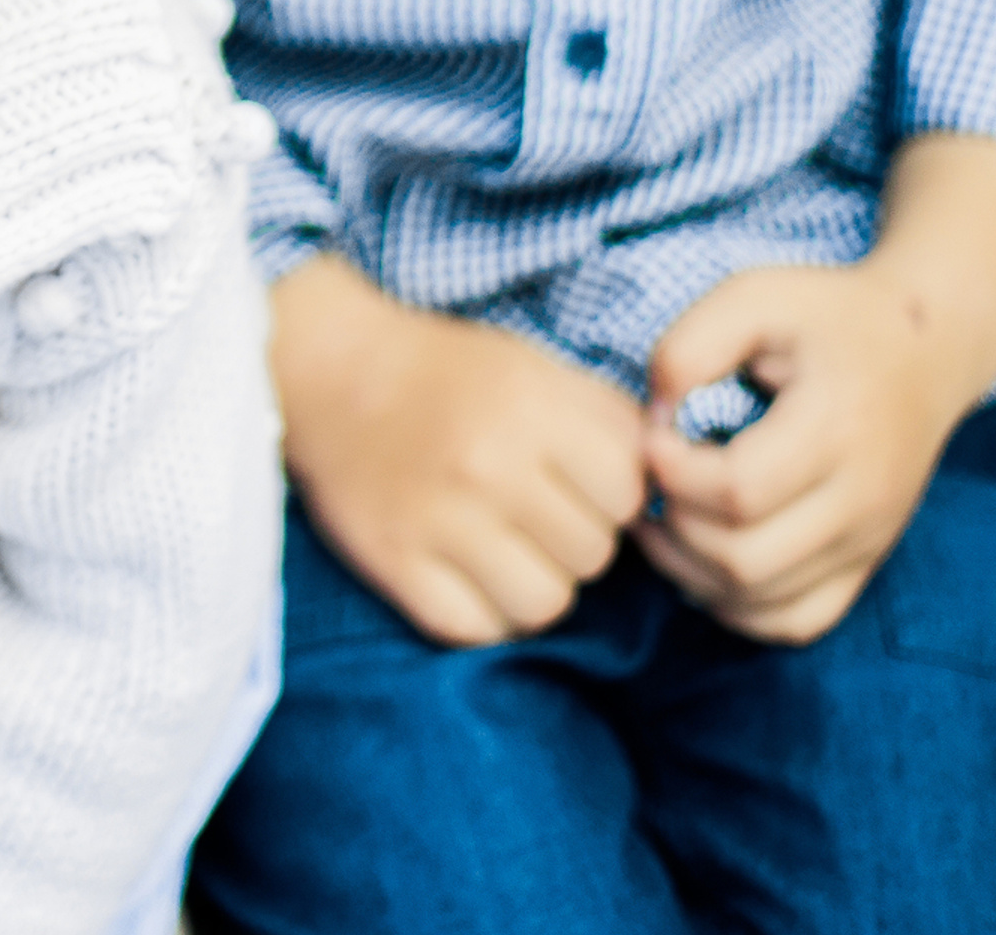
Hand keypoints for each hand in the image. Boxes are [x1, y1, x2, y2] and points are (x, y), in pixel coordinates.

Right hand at [268, 256, 648, 645]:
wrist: (328, 368)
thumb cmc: (444, 370)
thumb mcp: (531, 366)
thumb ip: (605, 421)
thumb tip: (666, 492)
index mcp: (528, 404)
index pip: (627, 494)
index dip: (612, 494)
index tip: (580, 481)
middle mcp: (487, 462)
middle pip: (593, 554)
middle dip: (574, 538)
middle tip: (533, 511)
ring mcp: (439, 518)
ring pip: (546, 604)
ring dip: (536, 583)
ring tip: (503, 546)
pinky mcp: (394, 562)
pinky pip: (479, 629)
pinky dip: (481, 611)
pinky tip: (464, 569)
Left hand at [640, 133, 995, 643]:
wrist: (925, 348)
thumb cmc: (826, 316)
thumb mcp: (753, 297)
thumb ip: (689, 347)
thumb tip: (652, 417)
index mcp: (836, 429)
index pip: (739, 491)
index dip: (673, 471)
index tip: (650, 433)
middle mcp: (862, 501)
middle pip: (746, 559)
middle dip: (675, 525)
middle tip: (649, 479)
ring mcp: (869, 542)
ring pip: (764, 601)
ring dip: (692, 570)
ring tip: (660, 516)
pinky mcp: (865, 562)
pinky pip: (796, 621)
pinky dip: (737, 606)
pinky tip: (702, 556)